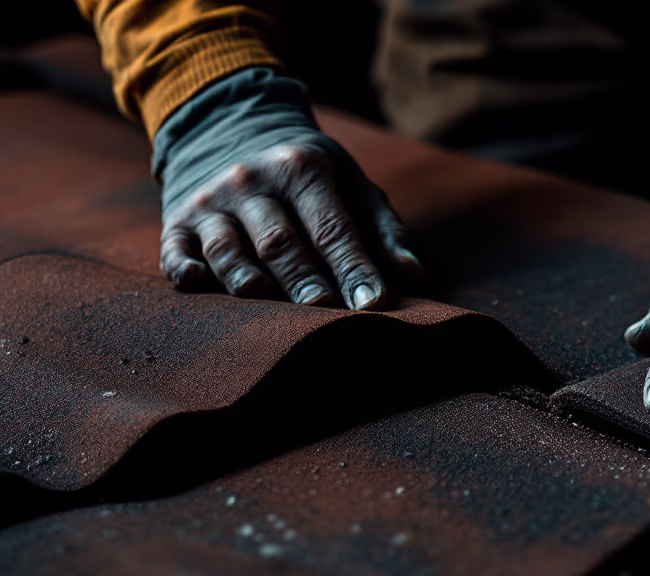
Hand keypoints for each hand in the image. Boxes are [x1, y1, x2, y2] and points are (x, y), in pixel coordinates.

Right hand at [161, 135, 420, 308]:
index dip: (353, 267)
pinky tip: (196, 284)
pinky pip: (175, 249)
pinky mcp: (178, 222)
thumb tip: (411, 274)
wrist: (229, 128)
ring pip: (228, 247)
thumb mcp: (350, 183)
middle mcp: (252, 182)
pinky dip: (183, 268)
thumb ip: (383, 229)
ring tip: (269, 307)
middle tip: (325, 311)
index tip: (373, 304)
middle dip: (303, 278)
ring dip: (247, 279)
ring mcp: (211, 201)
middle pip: (280, 241)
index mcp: (302, 169)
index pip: (332, 228)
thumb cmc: (308, 175)